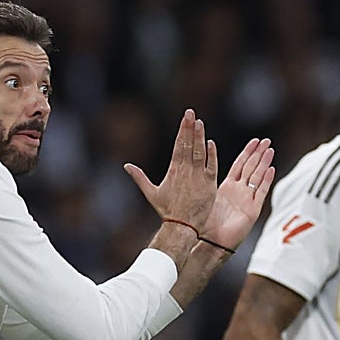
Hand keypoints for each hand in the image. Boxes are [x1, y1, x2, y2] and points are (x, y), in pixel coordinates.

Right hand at [123, 109, 217, 229]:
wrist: (182, 226)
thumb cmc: (167, 211)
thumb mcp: (151, 193)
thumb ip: (139, 178)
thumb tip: (126, 166)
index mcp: (174, 170)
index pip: (179, 145)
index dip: (182, 130)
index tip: (186, 117)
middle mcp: (186, 171)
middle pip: (189, 145)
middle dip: (190, 128)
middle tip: (191, 113)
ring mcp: (199, 177)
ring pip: (200, 153)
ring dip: (200, 137)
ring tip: (200, 123)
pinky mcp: (209, 185)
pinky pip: (212, 167)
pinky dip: (212, 155)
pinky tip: (211, 143)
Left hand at [199, 138, 275, 250]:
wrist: (211, 241)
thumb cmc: (205, 224)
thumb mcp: (206, 197)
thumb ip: (206, 182)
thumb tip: (198, 164)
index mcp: (228, 187)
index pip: (240, 165)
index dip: (247, 152)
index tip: (255, 141)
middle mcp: (239, 192)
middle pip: (252, 168)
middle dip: (259, 154)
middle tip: (266, 140)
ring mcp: (247, 200)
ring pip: (258, 177)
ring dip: (264, 163)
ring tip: (270, 150)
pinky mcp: (252, 211)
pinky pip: (261, 192)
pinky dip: (266, 181)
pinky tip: (271, 169)